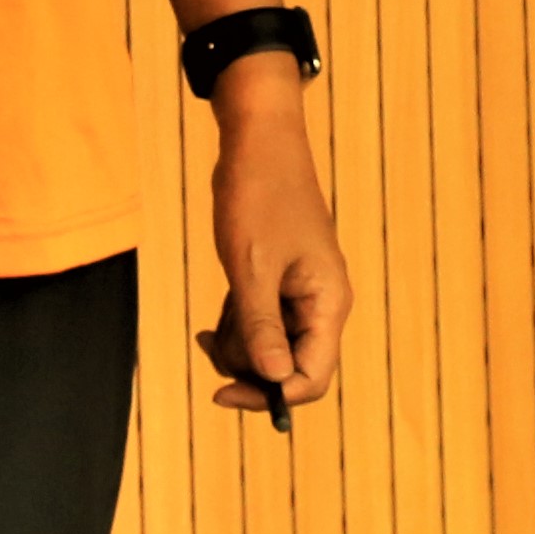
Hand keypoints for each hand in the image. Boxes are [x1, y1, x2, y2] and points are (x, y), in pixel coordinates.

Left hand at [202, 69, 349, 418]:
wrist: (258, 139)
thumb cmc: (258, 196)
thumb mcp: (252, 267)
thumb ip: (262, 327)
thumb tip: (275, 379)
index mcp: (328, 302)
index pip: (311, 376)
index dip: (272, 394)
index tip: (223, 393)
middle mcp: (320, 303)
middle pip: (289, 366)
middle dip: (248, 368)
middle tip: (208, 346)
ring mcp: (299, 292)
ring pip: (270, 348)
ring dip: (237, 348)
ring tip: (206, 330)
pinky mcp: (279, 281)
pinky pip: (260, 324)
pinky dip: (236, 328)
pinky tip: (212, 321)